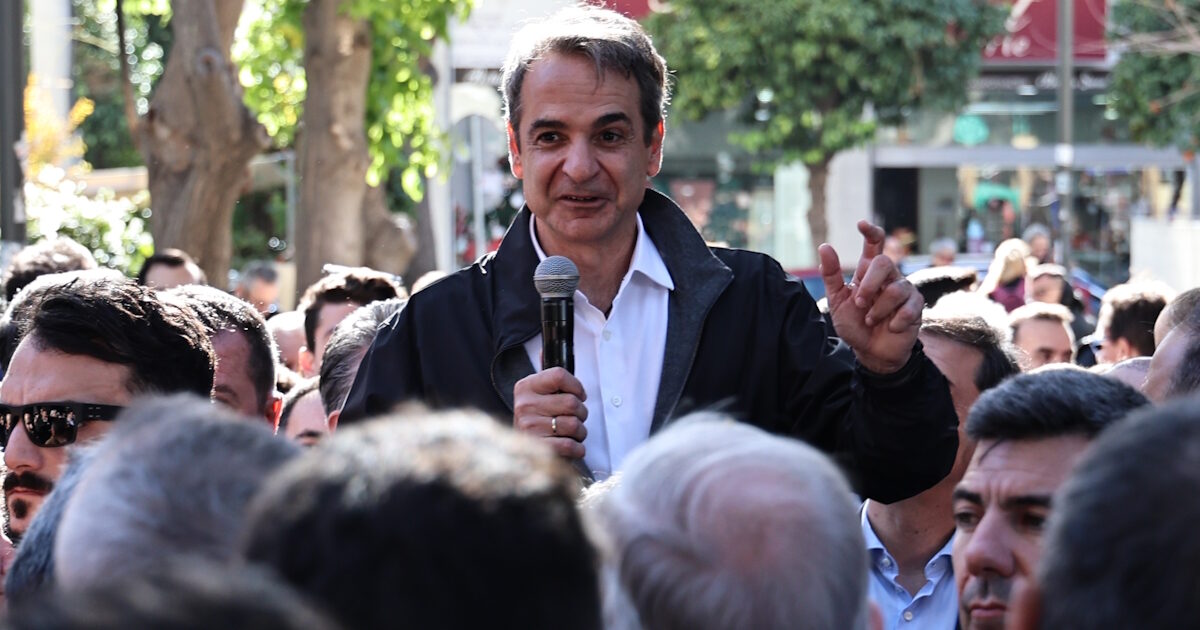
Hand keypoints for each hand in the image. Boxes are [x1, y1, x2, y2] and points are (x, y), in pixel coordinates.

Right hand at [512, 367, 588, 458]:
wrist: (518, 450)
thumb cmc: (537, 417)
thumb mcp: (537, 392)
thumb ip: (546, 375)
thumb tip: (545, 349)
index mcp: (525, 386)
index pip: (559, 375)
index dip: (577, 386)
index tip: (580, 394)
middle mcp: (524, 405)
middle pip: (572, 403)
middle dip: (582, 412)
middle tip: (576, 417)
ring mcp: (529, 427)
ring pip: (574, 425)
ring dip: (581, 432)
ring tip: (572, 433)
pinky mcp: (538, 448)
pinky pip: (569, 445)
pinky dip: (578, 448)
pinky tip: (572, 446)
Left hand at [818, 221, 922, 373]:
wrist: (870, 352)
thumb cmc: (854, 325)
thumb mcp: (837, 301)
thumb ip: (832, 275)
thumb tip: (825, 246)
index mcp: (869, 273)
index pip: (874, 245)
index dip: (870, 232)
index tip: (861, 225)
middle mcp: (889, 277)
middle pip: (884, 263)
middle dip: (869, 284)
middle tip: (859, 302)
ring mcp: (905, 291)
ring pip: (896, 288)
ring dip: (878, 309)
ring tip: (871, 320)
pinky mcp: (916, 307)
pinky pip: (909, 307)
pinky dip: (894, 321)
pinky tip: (890, 327)